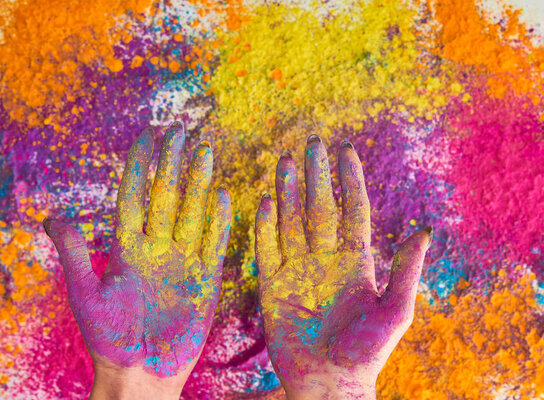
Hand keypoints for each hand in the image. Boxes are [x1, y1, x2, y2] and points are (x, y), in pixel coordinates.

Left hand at [44, 121, 230, 398]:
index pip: (135, 196)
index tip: (147, 136)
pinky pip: (214, 243)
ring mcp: (183, 260)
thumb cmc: (108, 339)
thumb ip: (76, 254)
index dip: (141, 166)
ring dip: (199, 182)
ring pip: (193, 212)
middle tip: (180, 131)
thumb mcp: (85, 295)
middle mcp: (157, 247)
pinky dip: (220, 220)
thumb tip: (52, 217)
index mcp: (128, 248)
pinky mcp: (205, 278)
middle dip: (172, 164)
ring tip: (205, 151)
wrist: (141, 373)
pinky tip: (224, 195)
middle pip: (167, 196)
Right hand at [255, 135, 431, 399]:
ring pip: (291, 221)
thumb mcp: (395, 310)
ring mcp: (297, 269)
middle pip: (319, 208)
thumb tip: (424, 229)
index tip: (346, 150)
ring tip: (284, 161)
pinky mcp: (272, 284)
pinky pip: (267, 248)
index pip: (352, 210)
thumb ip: (405, 269)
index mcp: (355, 261)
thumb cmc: (366, 352)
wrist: (329, 382)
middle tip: (311, 144)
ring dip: (287, 191)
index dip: (349, 180)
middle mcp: (324, 258)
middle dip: (315, 176)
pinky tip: (265, 200)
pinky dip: (265, 225)